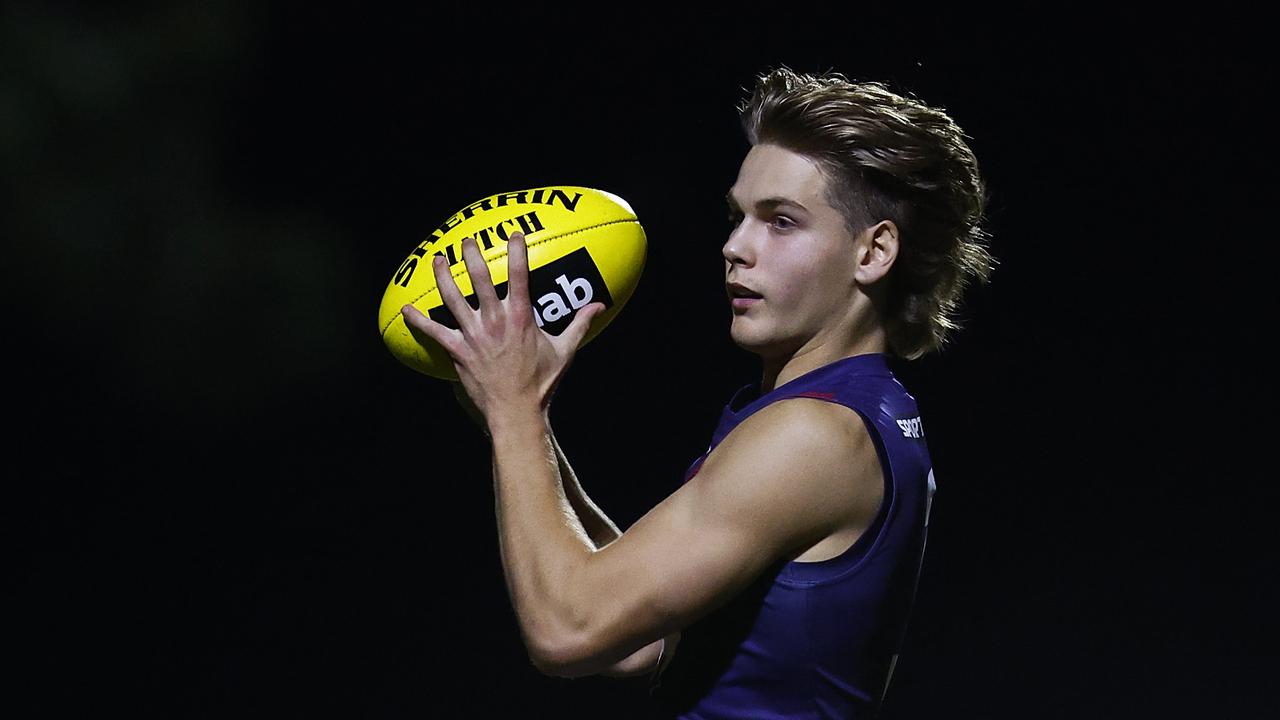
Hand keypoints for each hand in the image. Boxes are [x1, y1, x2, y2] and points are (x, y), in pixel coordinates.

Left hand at [401, 231, 604, 426]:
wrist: (516, 410)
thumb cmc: (542, 382)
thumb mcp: (565, 350)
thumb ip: (580, 324)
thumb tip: (600, 305)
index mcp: (521, 317)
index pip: (519, 276)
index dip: (516, 252)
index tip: (513, 234)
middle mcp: (495, 321)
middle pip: (478, 279)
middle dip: (470, 255)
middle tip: (466, 239)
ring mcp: (474, 335)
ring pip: (453, 298)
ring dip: (443, 276)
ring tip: (438, 259)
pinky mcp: (458, 351)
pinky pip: (434, 332)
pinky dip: (418, 321)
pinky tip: (406, 309)